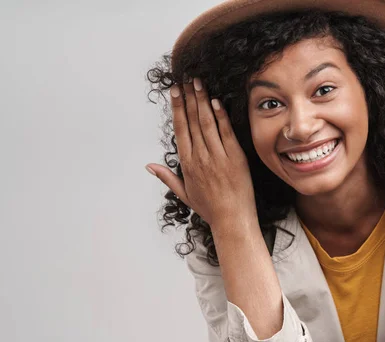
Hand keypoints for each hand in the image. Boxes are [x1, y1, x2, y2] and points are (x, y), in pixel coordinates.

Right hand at [146, 76, 256, 226]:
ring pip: (207, 123)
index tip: (174, 92)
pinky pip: (226, 133)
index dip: (176, 108)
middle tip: (186, 79)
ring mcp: (219, 157)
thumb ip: (167, 177)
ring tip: (199, 83)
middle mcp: (201, 157)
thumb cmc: (209, 208)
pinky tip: (217, 102)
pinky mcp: (236, 158)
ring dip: (202, 101)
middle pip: (192, 121)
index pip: (180, 129)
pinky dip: (221, 116)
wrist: (232, 219)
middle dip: (188, 98)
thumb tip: (149, 166)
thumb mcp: (184, 194)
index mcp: (187, 164)